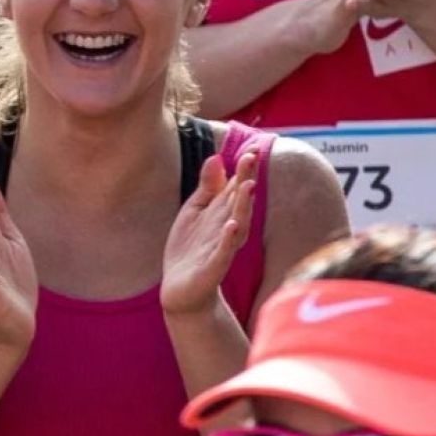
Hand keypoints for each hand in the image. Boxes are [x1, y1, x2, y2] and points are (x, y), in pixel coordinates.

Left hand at [161, 149, 257, 317]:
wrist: (181, 289)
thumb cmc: (191, 248)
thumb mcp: (195, 211)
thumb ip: (207, 187)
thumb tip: (216, 156)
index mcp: (223, 212)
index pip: (236, 186)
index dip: (244, 167)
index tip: (254, 145)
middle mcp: (227, 227)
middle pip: (238, 200)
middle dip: (246, 179)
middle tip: (253, 156)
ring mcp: (222, 246)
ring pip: (236, 223)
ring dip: (243, 205)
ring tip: (247, 185)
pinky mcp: (213, 266)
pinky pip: (223, 251)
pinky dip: (228, 238)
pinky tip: (232, 225)